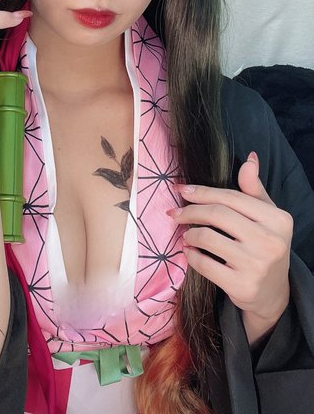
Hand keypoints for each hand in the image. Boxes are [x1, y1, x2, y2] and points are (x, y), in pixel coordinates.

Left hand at [168, 153, 292, 341]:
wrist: (273, 294)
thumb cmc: (265, 245)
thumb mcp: (266, 217)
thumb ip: (254, 189)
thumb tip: (250, 159)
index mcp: (278, 219)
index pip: (231, 197)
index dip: (202, 192)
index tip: (182, 190)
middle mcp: (270, 241)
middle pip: (217, 214)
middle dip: (190, 211)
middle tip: (175, 213)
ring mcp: (257, 265)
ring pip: (207, 238)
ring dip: (189, 234)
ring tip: (185, 234)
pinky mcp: (242, 286)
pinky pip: (205, 264)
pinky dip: (191, 256)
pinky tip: (190, 252)